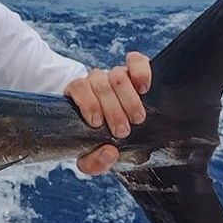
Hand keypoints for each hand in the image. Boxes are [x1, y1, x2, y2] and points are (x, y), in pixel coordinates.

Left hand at [65, 51, 151, 175]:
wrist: (112, 133)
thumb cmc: (98, 143)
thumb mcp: (90, 157)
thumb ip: (94, 162)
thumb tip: (110, 152)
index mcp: (78, 96)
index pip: (77, 87)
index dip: (88, 103)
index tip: (97, 124)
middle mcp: (95, 82)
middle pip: (101, 84)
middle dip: (113, 110)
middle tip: (122, 131)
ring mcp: (114, 75)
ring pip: (117, 75)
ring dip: (128, 99)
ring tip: (137, 119)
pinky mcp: (134, 70)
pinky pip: (136, 60)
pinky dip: (141, 72)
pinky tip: (144, 89)